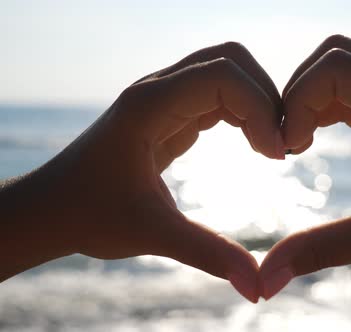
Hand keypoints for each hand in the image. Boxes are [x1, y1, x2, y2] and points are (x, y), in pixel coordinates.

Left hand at [0, 42, 284, 302]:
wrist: (52, 210)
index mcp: (149, 105)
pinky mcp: (172, 114)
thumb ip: (207, 254)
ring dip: (259, 103)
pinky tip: (255, 145)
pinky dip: (246, 113)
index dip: (260, 109)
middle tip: (281, 145)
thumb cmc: (89, 216)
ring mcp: (165, 98)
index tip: (276, 155)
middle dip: (266, 97)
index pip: (223, 76)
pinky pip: (219, 95)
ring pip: (228, 73)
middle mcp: (158, 90)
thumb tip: (258, 287)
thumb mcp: (152, 233)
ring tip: (272, 147)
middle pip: (230, 61)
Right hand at [259, 35, 350, 296]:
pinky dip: (325, 108)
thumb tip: (265, 278)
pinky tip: (313, 142)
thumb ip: (320, 249)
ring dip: (310, 99)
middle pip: (337, 55)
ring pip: (345, 70)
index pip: (336, 67)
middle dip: (299, 91)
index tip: (287, 150)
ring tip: (296, 145)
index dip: (298, 100)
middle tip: (285, 141)